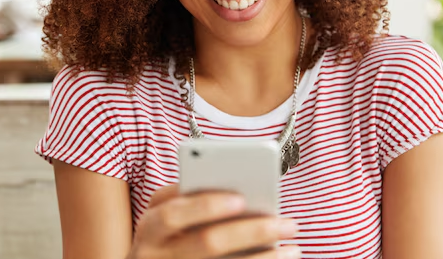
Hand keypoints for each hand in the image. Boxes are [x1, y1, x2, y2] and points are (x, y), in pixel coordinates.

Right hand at [128, 185, 300, 258]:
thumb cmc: (164, 231)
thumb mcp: (160, 212)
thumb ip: (185, 197)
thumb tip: (235, 191)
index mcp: (149, 228)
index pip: (173, 214)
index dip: (205, 206)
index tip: (240, 198)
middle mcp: (158, 255)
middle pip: (207, 243)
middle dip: (249, 231)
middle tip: (284, 223)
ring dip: (264, 258)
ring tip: (293, 247)